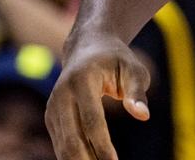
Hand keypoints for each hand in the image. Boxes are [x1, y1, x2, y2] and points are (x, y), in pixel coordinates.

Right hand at [45, 33, 149, 159]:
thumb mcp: (132, 68)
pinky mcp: (51, 117)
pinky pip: (62, 143)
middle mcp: (61, 95)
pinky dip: (74, 157)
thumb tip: (143, 115)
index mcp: (82, 80)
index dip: (102, 145)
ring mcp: (53, 107)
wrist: (87, 46)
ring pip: (63, 146)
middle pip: (71, 139)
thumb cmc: (116, 59)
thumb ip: (136, 92)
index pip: (92, 120)